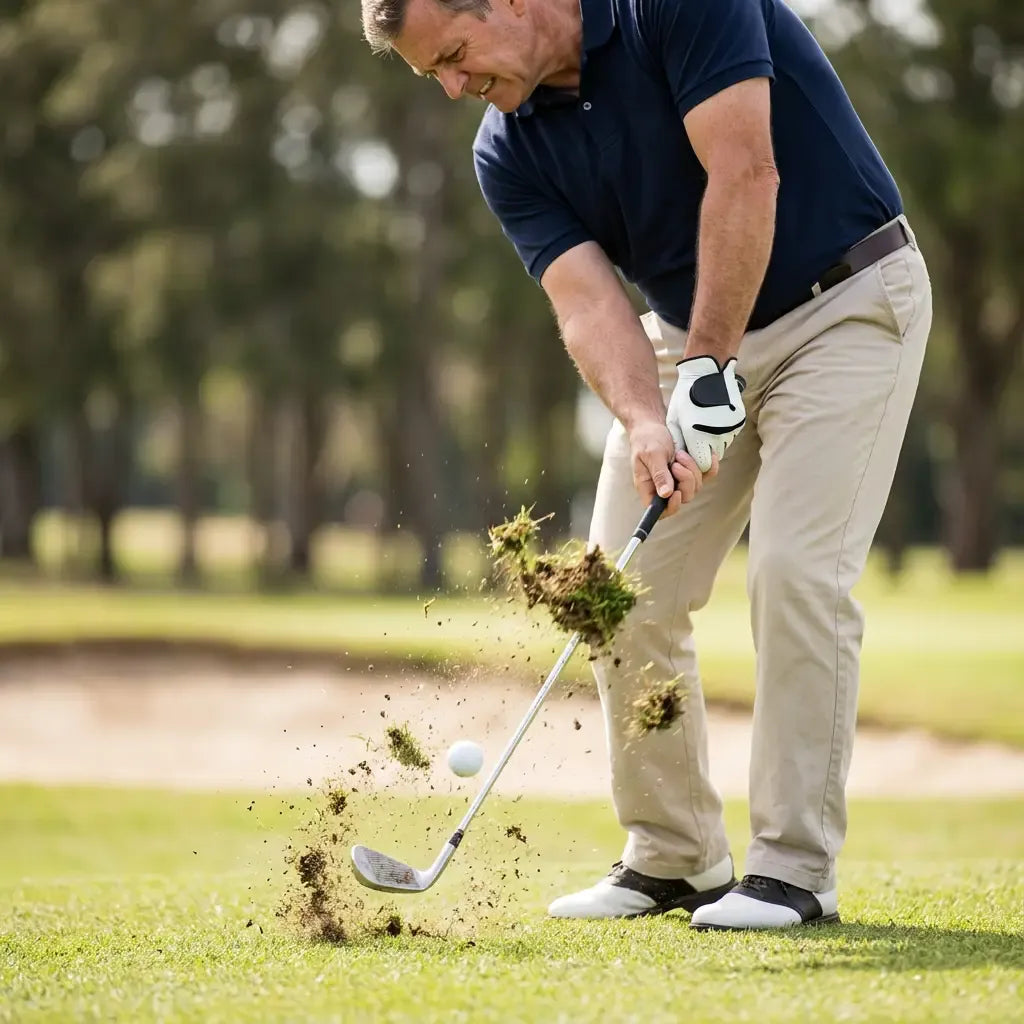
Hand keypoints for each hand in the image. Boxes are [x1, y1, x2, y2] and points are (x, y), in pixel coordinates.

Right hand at [628, 420, 716, 517]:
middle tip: (677, 462)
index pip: (660, 511)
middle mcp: (665, 488)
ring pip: (696, 486)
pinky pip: (706, 475)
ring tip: (680, 454)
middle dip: (685, 480)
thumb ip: (658, 474)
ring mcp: (679, 481)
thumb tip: (665, 495)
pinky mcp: (691, 471)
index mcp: (649, 488)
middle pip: (684, 498)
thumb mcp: (650, 455)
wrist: (653, 426)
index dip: (671, 507)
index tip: (677, 493)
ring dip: (692, 469)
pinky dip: (710, 466)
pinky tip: (708, 456)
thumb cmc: (646, 440)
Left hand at [666, 355, 745, 472]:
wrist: (707, 372)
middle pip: (714, 459)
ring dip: (714, 442)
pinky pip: (730, 434)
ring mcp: (731, 429)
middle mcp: (717, 436)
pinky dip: (722, 432)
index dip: (696, 463)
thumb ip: (677, 441)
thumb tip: (679, 457)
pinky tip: (714, 418)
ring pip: (723, 447)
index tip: (690, 454)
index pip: (703, 467)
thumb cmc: (685, 396)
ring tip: (704, 425)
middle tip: (696, 438)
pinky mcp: (739, 422)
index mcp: (699, 437)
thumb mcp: (674, 419)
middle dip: (705, 453)